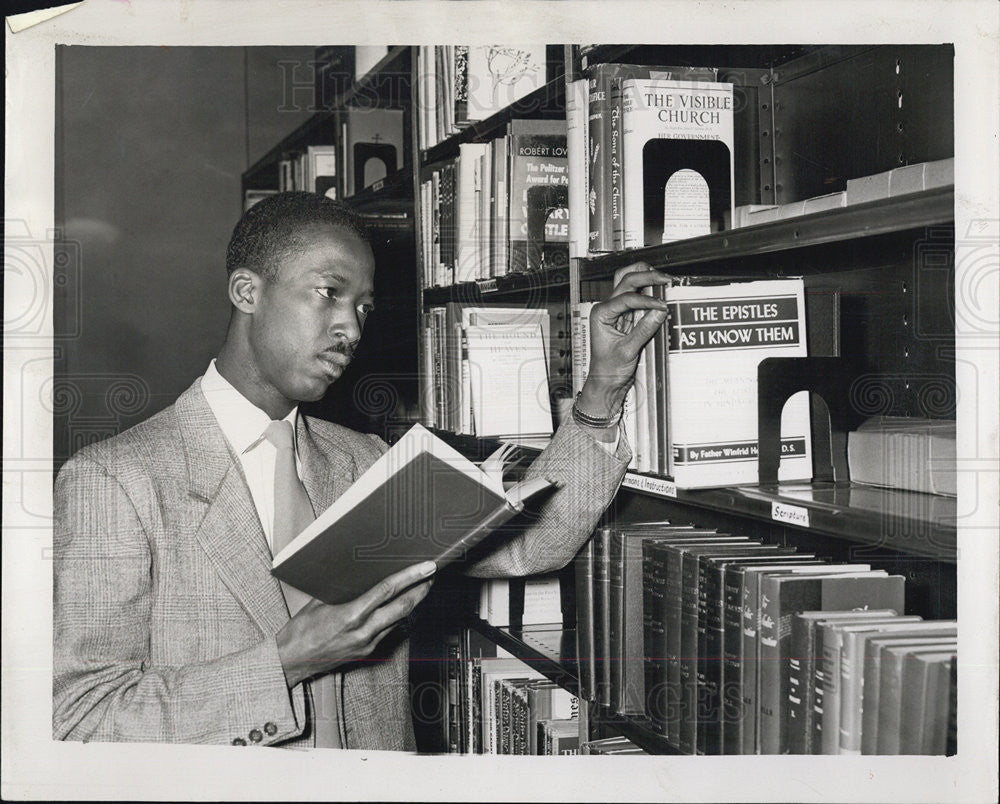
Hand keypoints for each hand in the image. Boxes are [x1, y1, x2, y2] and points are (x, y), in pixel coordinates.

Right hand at [275, 561, 435, 686]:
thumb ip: (343, 589)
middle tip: (432, 574)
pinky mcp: (367, 652)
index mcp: (350, 615)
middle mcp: (362, 631)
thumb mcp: (319, 601)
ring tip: (423, 586)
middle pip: (402, 607)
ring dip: (413, 603)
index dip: (410, 577)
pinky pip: (389, 631)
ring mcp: (367, 644)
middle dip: (421, 589)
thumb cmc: (301, 630)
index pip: (387, 591)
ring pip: (399, 620)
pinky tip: (403, 606)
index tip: (426, 567)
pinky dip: (399, 617)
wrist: (291, 661)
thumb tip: (361, 571)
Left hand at [578, 261, 671, 418]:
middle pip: (627, 280)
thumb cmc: (608, 369)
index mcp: (601, 313)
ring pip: (630, 282)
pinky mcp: (627, 316)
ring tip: (664, 279)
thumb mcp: (628, 351)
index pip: (627, 298)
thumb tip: (659, 311)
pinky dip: (650, 291)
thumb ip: (643, 330)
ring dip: (646, 277)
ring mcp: (617, 310)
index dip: (647, 300)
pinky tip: (662, 292)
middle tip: (666, 279)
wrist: (607, 382)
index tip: (663, 305)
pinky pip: (638, 297)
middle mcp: (607, 308)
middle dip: (647, 276)